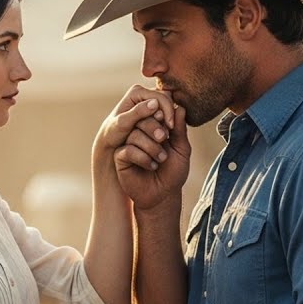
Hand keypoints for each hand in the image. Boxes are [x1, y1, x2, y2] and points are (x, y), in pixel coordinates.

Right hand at [105, 86, 190, 209]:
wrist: (163, 195)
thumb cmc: (173, 172)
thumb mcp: (181, 149)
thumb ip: (180, 129)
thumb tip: (181, 108)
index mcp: (154, 128)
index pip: (153, 111)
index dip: (162, 115)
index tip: (170, 127)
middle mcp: (140, 133)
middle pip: (141, 119)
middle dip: (156, 129)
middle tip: (164, 140)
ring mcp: (128, 144)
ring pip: (135, 134)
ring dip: (151, 147)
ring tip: (161, 159)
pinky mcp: (121, 158)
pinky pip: (128, 150)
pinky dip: (142, 158)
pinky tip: (151, 166)